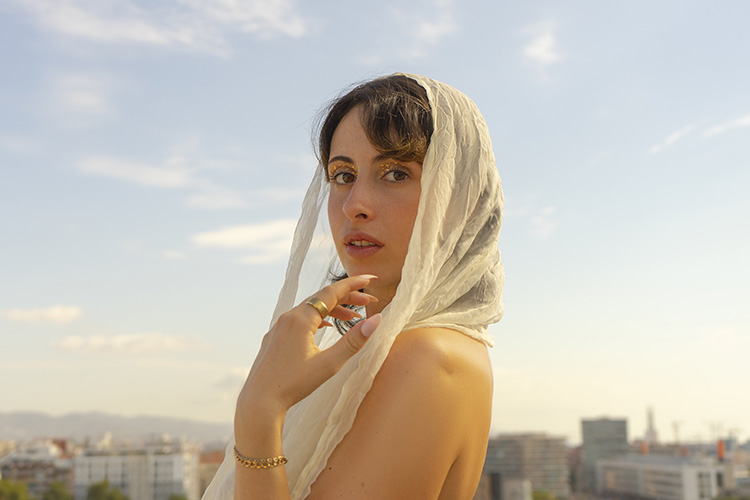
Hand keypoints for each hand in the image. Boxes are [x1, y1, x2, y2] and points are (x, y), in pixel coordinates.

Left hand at [236, 274, 381, 421]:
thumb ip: (353, 341)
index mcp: (301, 319)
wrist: (259, 401)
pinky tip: (324, 327)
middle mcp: (288, 317)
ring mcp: (278, 327)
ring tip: (352, 317)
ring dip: (332, 310)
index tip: (370, 279)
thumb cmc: (294, 384)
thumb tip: (375, 320)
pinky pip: (298, 319)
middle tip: (369, 300)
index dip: (353, 284)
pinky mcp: (274, 338)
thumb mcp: (329, 364)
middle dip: (347, 298)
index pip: (332, 292)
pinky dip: (316, 319)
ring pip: (309, 309)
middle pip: (322, 299)